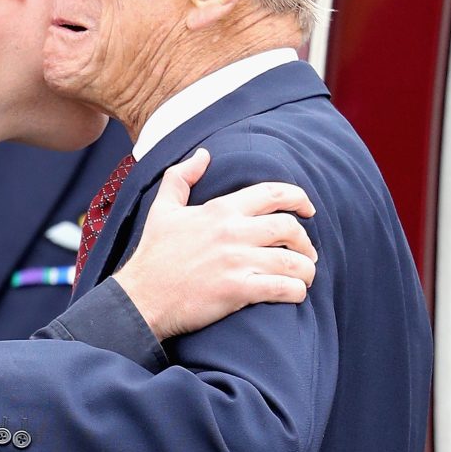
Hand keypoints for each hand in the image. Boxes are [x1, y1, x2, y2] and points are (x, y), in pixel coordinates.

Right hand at [112, 149, 317, 340]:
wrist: (141, 297)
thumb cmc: (153, 255)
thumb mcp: (162, 209)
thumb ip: (181, 177)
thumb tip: (203, 154)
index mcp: (220, 210)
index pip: (273, 193)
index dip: (299, 198)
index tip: (309, 209)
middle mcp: (232, 232)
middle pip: (289, 227)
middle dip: (305, 241)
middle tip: (306, 253)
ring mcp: (236, 261)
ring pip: (292, 260)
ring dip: (306, 269)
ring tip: (304, 278)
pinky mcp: (237, 290)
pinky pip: (283, 288)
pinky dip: (296, 291)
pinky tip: (295, 294)